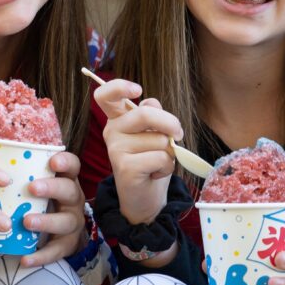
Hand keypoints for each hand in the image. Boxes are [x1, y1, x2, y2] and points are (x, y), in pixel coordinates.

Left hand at [21, 152, 86, 266]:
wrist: (61, 233)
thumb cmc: (42, 200)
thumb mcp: (38, 184)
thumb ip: (21, 174)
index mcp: (66, 180)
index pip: (72, 166)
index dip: (65, 162)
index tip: (52, 162)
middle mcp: (73, 200)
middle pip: (69, 191)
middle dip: (52, 188)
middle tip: (32, 188)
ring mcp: (73, 223)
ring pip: (65, 222)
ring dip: (46, 221)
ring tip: (27, 222)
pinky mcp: (67, 245)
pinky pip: (56, 251)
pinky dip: (41, 256)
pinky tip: (25, 259)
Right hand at [93, 78, 183, 224]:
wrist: (146, 198)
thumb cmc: (151, 161)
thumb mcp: (154, 133)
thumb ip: (152, 114)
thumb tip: (150, 103)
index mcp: (117, 119)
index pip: (105, 94)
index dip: (119, 86)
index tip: (137, 90)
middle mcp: (112, 131)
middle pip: (145, 114)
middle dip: (170, 123)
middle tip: (179, 135)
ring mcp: (115, 150)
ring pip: (159, 139)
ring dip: (169, 152)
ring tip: (158, 162)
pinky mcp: (124, 167)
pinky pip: (160, 157)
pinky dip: (167, 166)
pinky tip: (155, 174)